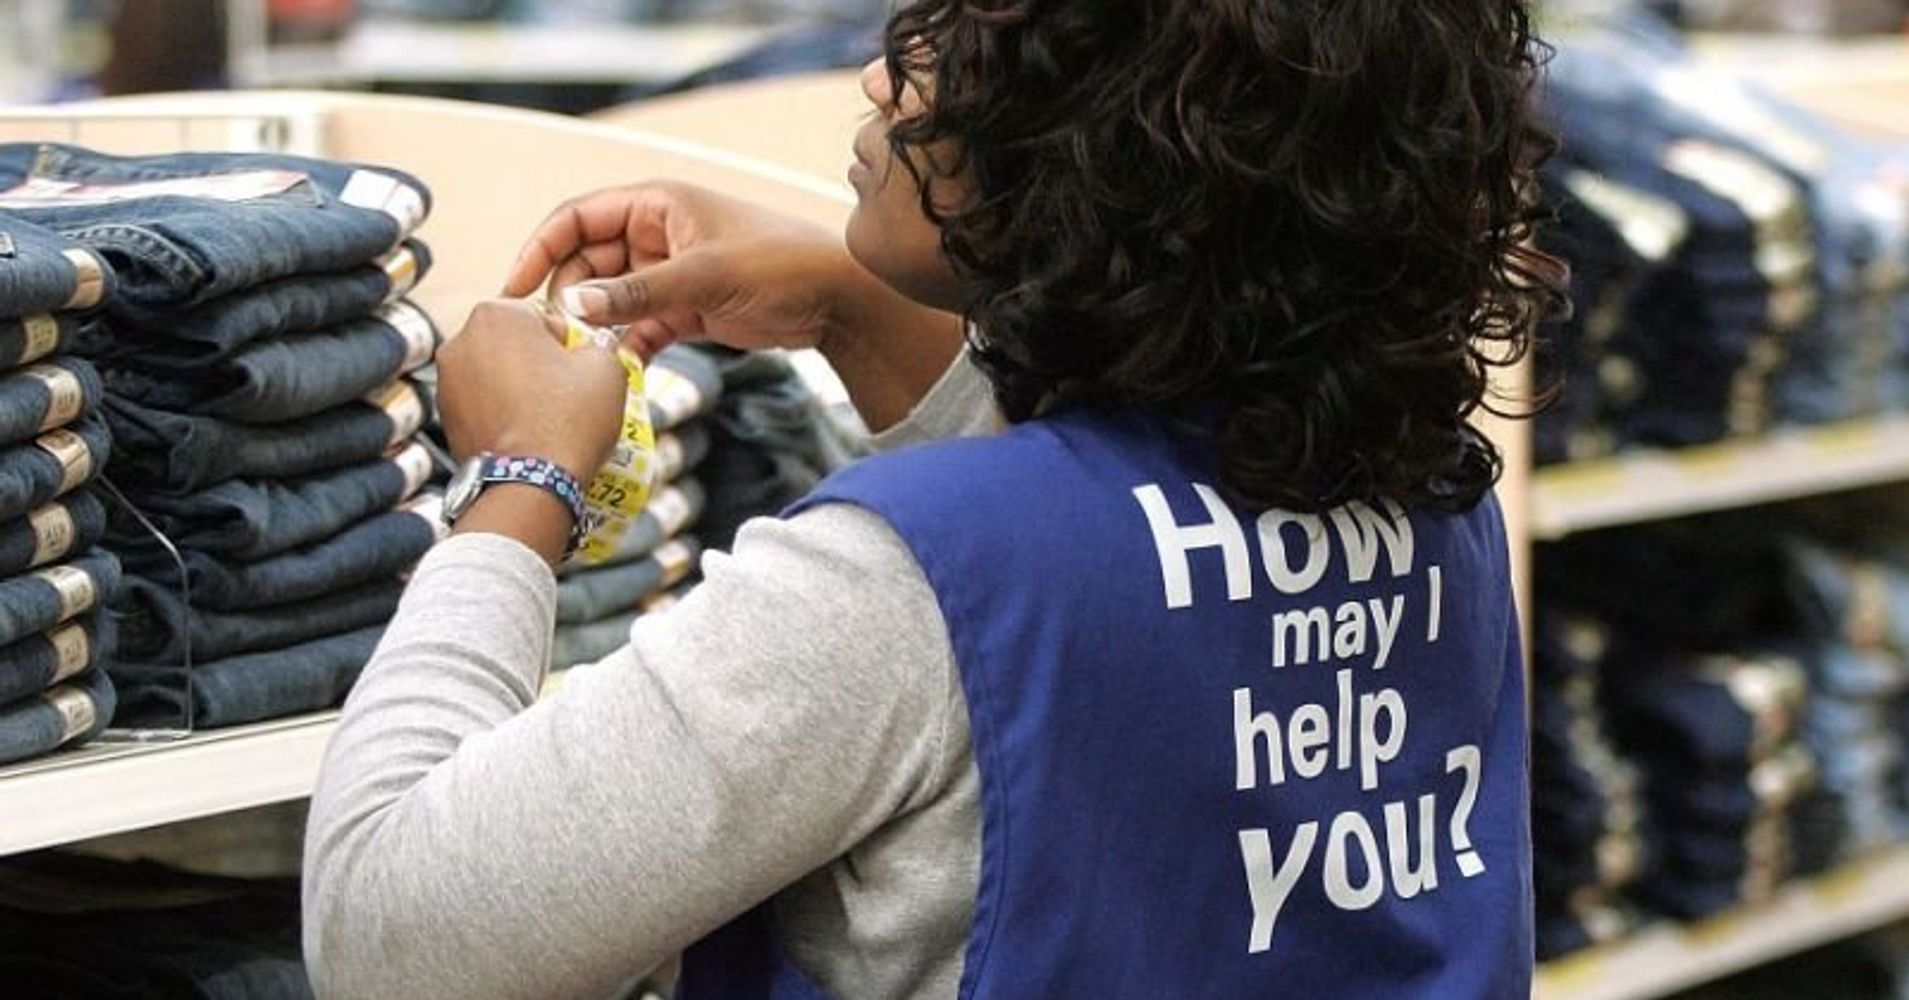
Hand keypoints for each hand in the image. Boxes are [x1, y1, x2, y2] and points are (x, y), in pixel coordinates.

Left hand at [437, 299, 626, 483]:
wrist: (529, 485)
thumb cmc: (568, 420)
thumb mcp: (607, 367)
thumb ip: (600, 343)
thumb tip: (593, 346)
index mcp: (497, 313)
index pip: (547, 316)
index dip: (572, 344)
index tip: (583, 371)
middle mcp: (461, 339)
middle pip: (516, 343)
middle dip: (541, 363)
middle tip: (568, 395)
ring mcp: (446, 380)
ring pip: (497, 373)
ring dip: (520, 387)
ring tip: (548, 418)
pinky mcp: (444, 416)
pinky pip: (482, 403)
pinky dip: (502, 412)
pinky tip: (527, 433)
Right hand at [504, 181, 966, 430]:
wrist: (837, 301)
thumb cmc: (780, 267)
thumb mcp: (705, 277)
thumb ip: (638, 294)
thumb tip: (573, 308)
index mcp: (656, 204)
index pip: (577, 218)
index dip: (540, 249)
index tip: (514, 289)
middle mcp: (656, 234)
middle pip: (586, 263)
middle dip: (567, 300)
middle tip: (553, 342)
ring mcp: (668, 274)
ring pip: (609, 300)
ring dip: (594, 330)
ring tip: (581, 363)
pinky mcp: (683, 310)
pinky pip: (637, 327)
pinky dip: (624, 348)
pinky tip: (614, 375)